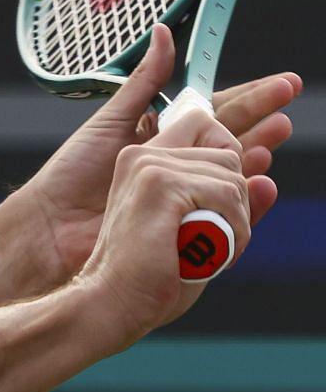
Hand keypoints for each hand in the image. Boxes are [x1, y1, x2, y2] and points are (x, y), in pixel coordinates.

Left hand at [0, 25, 297, 290]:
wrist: (54, 225)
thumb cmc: (73, 172)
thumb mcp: (112, 118)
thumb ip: (144, 80)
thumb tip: (163, 32)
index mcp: (160, 133)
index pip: (212, 109)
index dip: (247, 96)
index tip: (280, 84)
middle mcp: (174, 161)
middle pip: (229, 136)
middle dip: (261, 119)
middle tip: (288, 104)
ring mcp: (179, 190)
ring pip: (228, 168)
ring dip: (257, 150)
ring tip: (278, 133)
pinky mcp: (181, 218)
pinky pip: (220, 203)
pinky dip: (243, 190)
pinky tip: (259, 176)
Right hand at [76, 91, 256, 340]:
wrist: (109, 302)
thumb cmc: (147, 279)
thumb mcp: (199, 238)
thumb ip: (230, 206)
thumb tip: (266, 180)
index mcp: (147, 164)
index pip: (206, 120)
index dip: (248, 105)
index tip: (282, 89)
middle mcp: (145, 155)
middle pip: (229, 147)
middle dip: (237, 195)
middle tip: (214, 236)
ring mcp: (151, 165)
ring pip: (233, 173)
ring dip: (235, 219)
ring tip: (204, 250)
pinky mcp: (159, 181)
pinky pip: (228, 193)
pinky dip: (231, 229)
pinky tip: (207, 251)